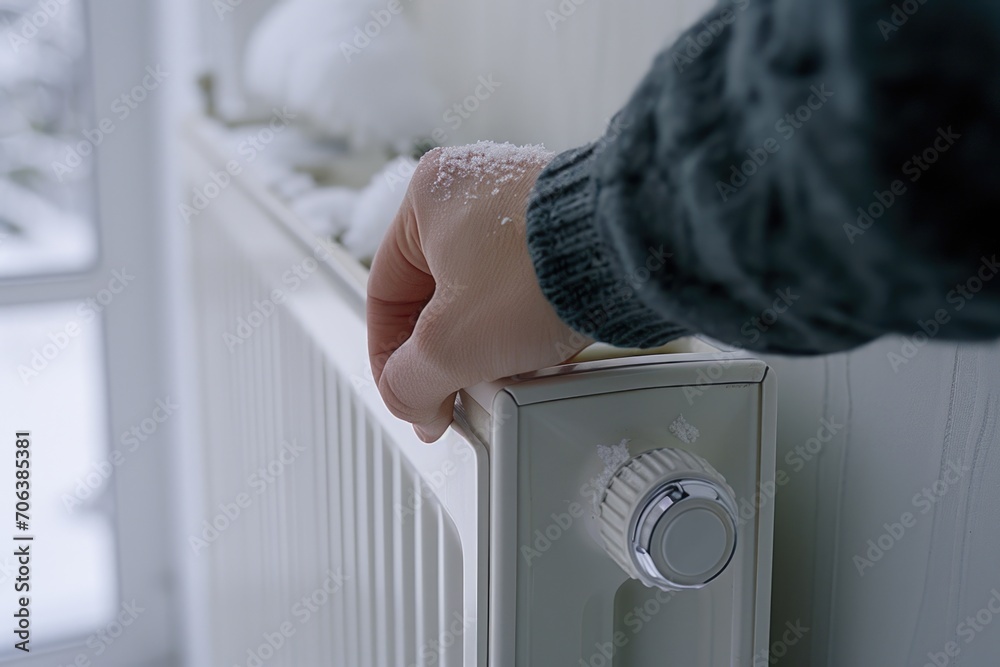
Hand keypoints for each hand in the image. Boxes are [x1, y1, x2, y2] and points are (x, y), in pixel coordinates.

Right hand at [367, 143, 591, 441]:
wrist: (630, 255)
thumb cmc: (541, 272)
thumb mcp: (450, 346)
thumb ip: (409, 382)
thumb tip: (408, 400)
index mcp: (426, 197)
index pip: (384, 293)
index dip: (389, 358)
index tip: (410, 395)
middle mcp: (472, 188)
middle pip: (435, 295)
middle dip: (445, 351)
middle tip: (456, 388)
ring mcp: (521, 201)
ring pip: (482, 293)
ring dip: (485, 340)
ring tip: (503, 368)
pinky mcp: (562, 223)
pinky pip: (524, 283)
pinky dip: (523, 320)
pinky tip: (537, 347)